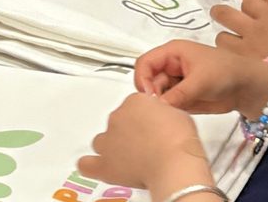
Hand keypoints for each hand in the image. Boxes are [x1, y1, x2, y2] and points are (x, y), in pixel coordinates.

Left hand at [78, 93, 212, 192]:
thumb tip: (161, 117)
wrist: (174, 163)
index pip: (134, 104)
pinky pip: (87, 163)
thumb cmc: (179, 140)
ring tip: (128, 157)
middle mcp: (118, 117)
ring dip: (112, 146)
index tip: (150, 125)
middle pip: (118, 121)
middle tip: (144, 143)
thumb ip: (162, 111)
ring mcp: (108, 140)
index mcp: (135, 101)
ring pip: (103, 140)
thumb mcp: (177, 113)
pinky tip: (96, 166)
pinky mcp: (104, 164)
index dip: (143, 116)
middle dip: (128, 131)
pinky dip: (90, 165)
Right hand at [135, 39, 267, 116]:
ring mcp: (176, 82)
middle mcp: (171, 66)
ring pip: (157, 95)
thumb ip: (176, 95)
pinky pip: (167, 105)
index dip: (143, 79)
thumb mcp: (200, 81)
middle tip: (162, 110)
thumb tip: (156, 107)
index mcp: (172, 52)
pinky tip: (177, 116)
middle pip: (148, 80)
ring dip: (161, 105)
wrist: (247, 88)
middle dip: (152, 95)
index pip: (145, 63)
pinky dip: (169, 111)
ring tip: (173, 113)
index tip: (150, 98)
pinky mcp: (182, 97)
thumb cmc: (225, 73)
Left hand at [213, 0, 267, 74]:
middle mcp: (254, 29)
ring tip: (231, 48)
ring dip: (225, 41)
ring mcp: (247, 49)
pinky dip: (230, 61)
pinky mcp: (246, 69)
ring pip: (221, 39)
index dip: (246, 7)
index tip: (249, 13)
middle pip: (223, 14)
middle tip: (220, 18)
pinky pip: (228, 61)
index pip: (246, 2)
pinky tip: (237, 65)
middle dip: (220, 15)